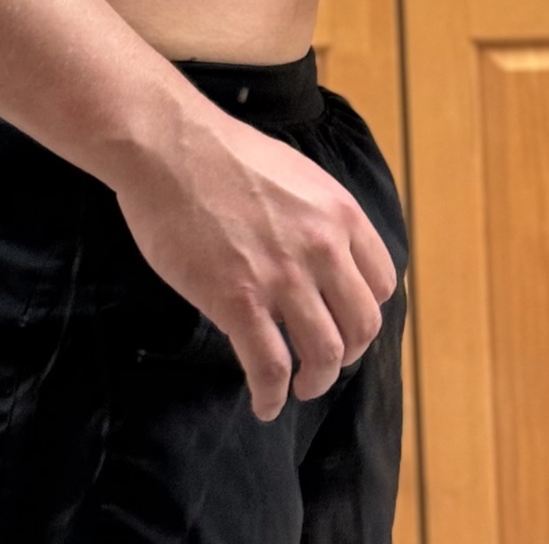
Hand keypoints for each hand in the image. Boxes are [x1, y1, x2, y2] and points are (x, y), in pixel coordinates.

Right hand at [114, 106, 397, 420]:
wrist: (167, 145)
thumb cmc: (218, 151)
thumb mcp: (292, 172)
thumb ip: (315, 215)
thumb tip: (320, 252)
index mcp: (338, 212)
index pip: (381, 282)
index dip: (364, 311)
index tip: (344, 322)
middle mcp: (323, 247)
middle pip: (361, 326)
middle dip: (347, 354)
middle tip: (322, 361)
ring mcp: (282, 276)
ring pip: (324, 354)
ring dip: (315, 381)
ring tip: (298, 386)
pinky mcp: (238, 300)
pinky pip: (270, 368)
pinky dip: (271, 396)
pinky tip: (264, 403)